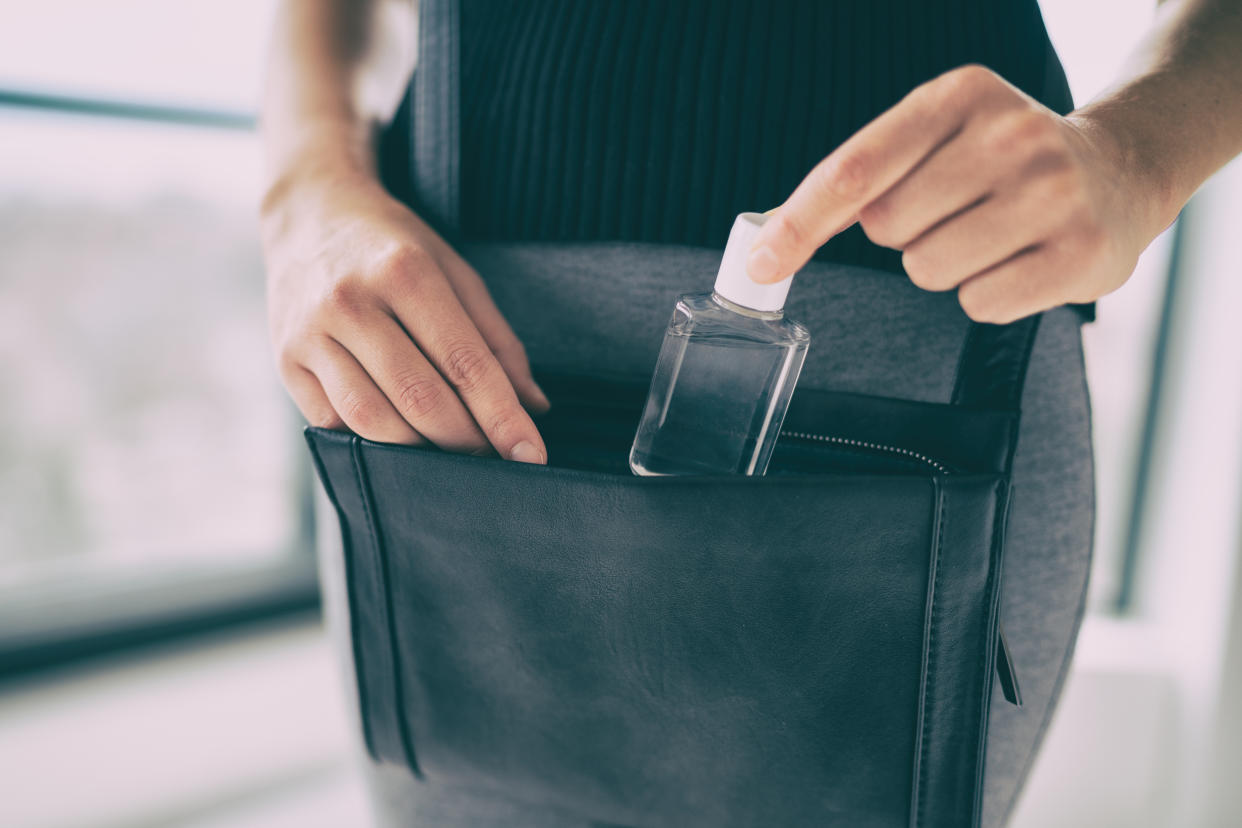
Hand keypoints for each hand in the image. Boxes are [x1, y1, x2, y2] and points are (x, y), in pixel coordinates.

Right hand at [260, 160, 550, 461]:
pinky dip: (374, 442)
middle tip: (493, 455)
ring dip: (420, 451)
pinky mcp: (286, 362)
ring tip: (449, 449)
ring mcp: (311, 335)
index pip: (465, 364)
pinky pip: (335, 424)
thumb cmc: (394, 248)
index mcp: (405, 272)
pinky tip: (400, 435)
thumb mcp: (456, 272)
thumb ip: (497, 340)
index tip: (531, 454)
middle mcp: (351, 302)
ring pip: (373, 422)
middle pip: (420, 400)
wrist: (309, 214)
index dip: (502, 417)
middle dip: (466, 441)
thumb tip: (534, 406)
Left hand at [747, 64, 1164, 322]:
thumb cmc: (1006, 158)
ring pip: (928, 270)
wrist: (1122, 170)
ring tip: (991, 234)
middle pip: (888, 228)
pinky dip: (986, 295)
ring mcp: (1052, 195)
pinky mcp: (1078, 255)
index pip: (856, 169)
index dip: (799, 222)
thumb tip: (774, 235)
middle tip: (957, 210)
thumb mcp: (942, 133)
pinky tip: (1020, 260)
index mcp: (961, 96)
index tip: (761, 263)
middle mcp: (1011, 136)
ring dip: (944, 266)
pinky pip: (978, 305)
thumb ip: (865, 174)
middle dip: (904, 233)